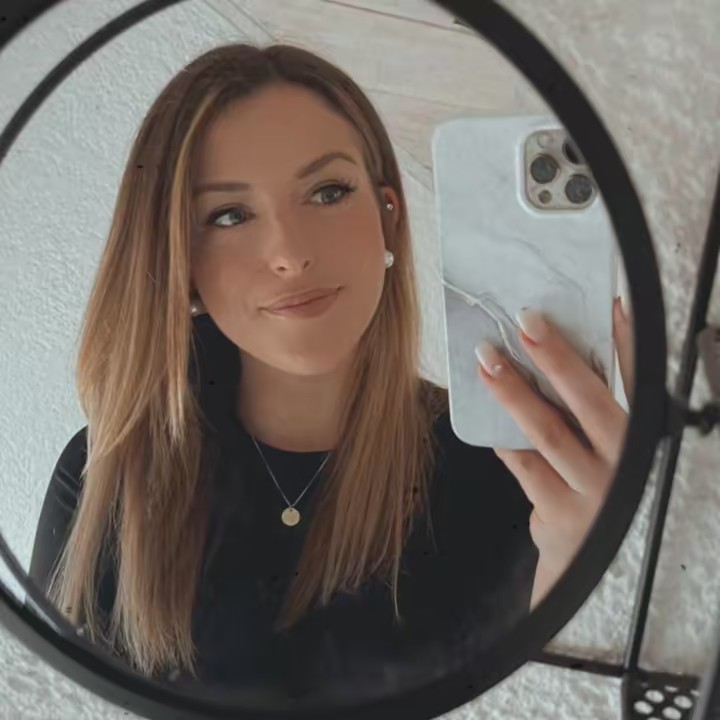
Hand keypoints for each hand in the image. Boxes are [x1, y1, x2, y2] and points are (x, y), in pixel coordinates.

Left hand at [475, 296, 633, 607]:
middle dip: (557, 358)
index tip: (612, 303)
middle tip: (527, 321)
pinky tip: (483, 408)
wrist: (596, 574)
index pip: (639, 383)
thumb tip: (556, 358)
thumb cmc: (600, 499)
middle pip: (590, 402)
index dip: (625, 343)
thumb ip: (593, 417)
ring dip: (515, 392)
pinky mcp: (559, 513)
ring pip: (549, 431)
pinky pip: (522, 464)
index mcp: (642, 442)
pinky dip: (502, 433)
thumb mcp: (609, 458)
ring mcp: (593, 491)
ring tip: (488, 359)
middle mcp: (626, 465)